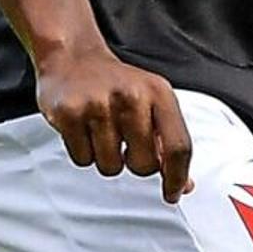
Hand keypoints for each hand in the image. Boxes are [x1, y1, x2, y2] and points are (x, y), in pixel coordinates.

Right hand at [36, 39, 190, 198]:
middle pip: (144, 165)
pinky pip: (83, 160)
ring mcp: (98, 104)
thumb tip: (182, 184)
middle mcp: (131, 96)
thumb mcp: (151, 101)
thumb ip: (168, 141)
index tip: (172, 194)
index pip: (178, 146)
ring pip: (111, 166)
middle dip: (134, 163)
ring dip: (106, 158)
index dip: (177, 177)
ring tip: (100, 131)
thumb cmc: (116, 83)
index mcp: (158, 93)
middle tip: (123, 142)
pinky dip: (83, 152)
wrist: (73, 57)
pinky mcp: (70, 113)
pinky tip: (82, 129)